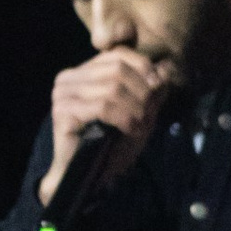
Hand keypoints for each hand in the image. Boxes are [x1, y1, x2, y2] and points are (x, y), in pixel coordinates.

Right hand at [41, 48, 170, 205]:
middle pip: (118, 69)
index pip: (119, 54)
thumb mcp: (139, 112)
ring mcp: (63, 94)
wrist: (89, 176)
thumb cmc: (112, 143)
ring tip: (141, 126)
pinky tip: (130, 130)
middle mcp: (69, 78)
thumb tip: (167, 66)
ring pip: (112, 88)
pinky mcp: (63, 112)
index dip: (143, 69)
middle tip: (149, 114)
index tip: (157, 90)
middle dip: (141, 92)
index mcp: (84, 71)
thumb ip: (152, 89)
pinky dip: (124, 118)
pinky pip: (103, 107)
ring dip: (135, 108)